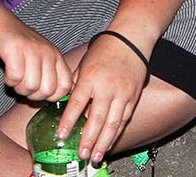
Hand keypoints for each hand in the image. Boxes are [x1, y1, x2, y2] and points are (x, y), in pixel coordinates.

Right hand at [0, 3, 72, 102]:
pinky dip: (8, 80)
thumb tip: (57, 98)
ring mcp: (32, 50)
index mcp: (56, 56)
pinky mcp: (15, 49)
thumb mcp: (39, 57)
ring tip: (15, 76)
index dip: (51, 97)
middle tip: (23, 84)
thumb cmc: (17, 45)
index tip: (38, 92)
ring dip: (18, 87)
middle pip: (47, 90)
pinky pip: (15, 78)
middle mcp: (48, 52)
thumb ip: (49, 74)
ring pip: (31, 86)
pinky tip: (7, 72)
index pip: (65, 86)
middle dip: (32, 95)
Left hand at [59, 30, 150, 163]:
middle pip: (97, 118)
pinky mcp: (133, 96)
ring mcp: (122, 93)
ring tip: (96, 155)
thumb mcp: (83, 63)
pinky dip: (117, 132)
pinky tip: (110, 143)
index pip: (77, 103)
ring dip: (104, 141)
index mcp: (90, 78)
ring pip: (113, 122)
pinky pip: (125, 118)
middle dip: (89, 138)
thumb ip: (74, 84)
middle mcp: (107, 87)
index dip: (69, 121)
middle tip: (82, 154)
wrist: (131, 39)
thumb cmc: (105, 49)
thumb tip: (63, 102)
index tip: (62, 135)